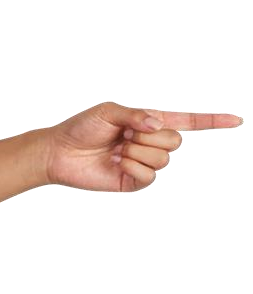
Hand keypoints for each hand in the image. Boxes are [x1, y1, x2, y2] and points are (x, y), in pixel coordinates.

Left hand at [42, 101, 243, 193]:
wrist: (59, 152)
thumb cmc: (83, 127)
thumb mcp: (109, 111)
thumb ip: (136, 114)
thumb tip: (158, 124)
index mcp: (151, 121)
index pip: (190, 122)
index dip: (214, 121)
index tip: (238, 120)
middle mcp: (152, 143)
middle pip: (176, 142)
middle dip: (150, 137)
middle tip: (124, 137)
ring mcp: (145, 164)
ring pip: (164, 159)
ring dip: (138, 151)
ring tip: (117, 150)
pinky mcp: (134, 182)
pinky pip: (150, 176)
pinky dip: (134, 167)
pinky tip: (116, 163)